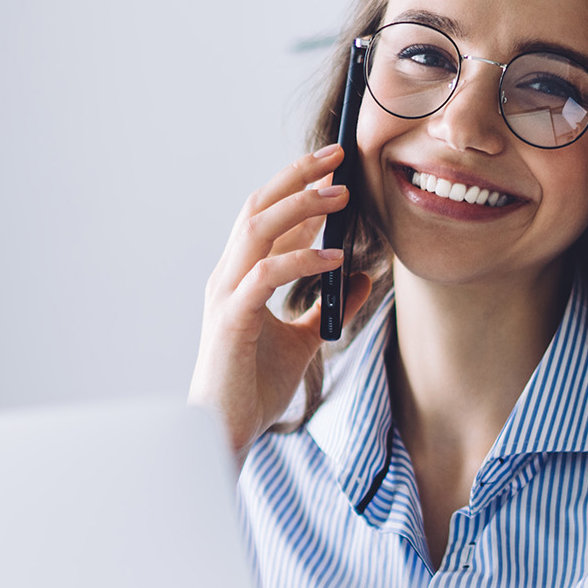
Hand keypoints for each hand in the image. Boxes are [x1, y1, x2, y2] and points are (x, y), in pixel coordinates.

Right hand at [190, 144, 372, 459]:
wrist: (226, 430)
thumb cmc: (255, 385)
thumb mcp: (305, 339)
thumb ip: (328, 306)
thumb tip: (362, 276)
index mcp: (240, 276)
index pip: (268, 217)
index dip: (299, 188)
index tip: (335, 167)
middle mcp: (228, 276)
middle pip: (257, 208)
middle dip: (297, 177)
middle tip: (338, 157)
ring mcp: (226, 295)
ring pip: (257, 229)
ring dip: (300, 206)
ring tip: (340, 194)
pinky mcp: (231, 320)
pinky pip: (265, 276)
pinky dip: (300, 260)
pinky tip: (334, 257)